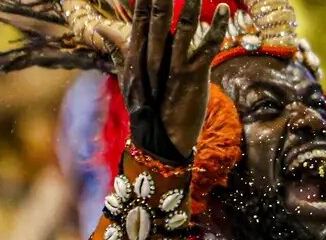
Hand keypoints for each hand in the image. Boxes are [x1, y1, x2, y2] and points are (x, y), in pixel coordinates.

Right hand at [97, 0, 228, 157]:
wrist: (160, 140)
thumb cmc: (146, 107)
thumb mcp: (128, 76)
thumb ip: (117, 48)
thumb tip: (100, 27)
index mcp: (138, 53)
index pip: (139, 16)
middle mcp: (154, 55)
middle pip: (158, 16)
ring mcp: (175, 65)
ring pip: (184, 27)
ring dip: (191, 4)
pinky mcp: (195, 75)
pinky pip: (208, 47)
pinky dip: (218, 28)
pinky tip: (225, 10)